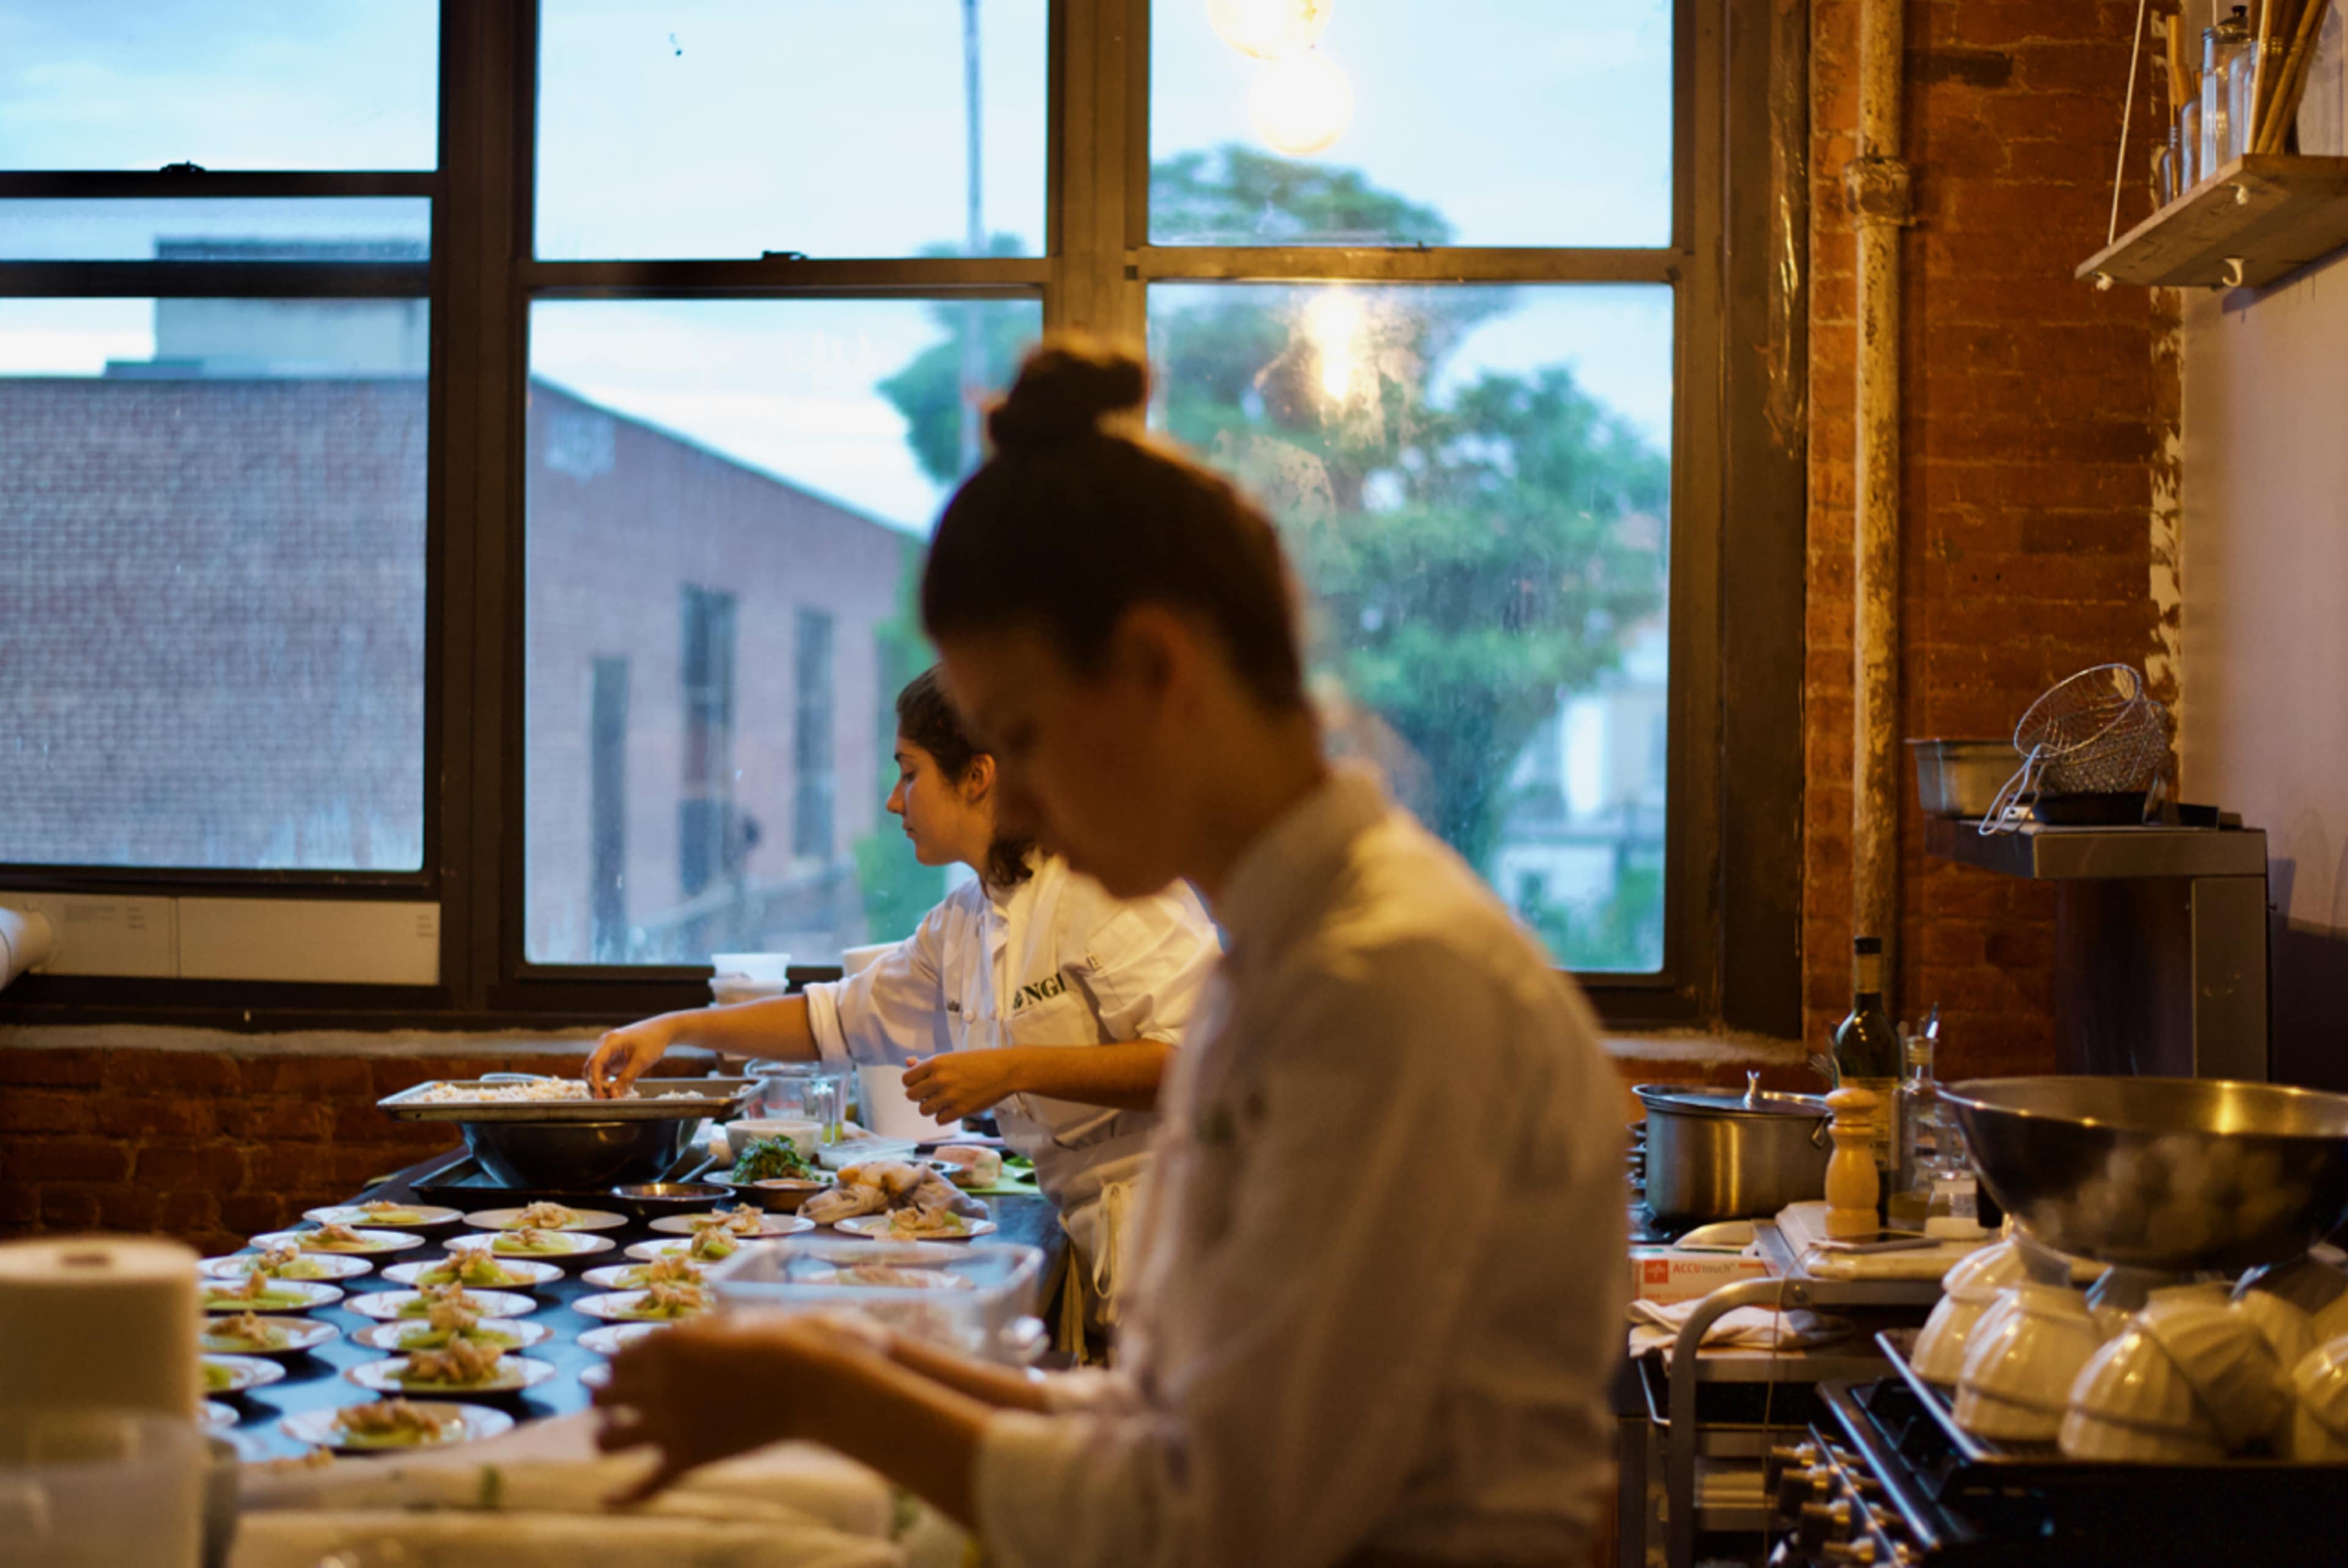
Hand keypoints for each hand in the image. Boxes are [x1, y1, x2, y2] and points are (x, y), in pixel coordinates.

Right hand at [586, 1019, 673, 1098]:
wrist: (662, 1029)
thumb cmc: (653, 1041)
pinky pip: (606, 1070)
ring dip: (601, 1083)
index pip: (595, 1062)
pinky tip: (616, 1091)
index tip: (600, 1095)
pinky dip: (608, 1081)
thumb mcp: (642, 1061)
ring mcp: (608, 1050)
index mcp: (610, 1041)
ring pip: (597, 1070)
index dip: (595, 1080)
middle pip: (592, 1066)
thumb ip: (626, 1078)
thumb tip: (613, 1095)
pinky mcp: (613, 1056)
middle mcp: (605, 1044)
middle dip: (595, 1083)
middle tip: (603, 1099)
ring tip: (610, 1097)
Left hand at [592, 1315, 870, 1501]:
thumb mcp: (723, 1323)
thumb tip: (660, 1344)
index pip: (615, 1362)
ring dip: (606, 1438)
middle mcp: (657, 1383)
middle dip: (605, 1400)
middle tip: (616, 1404)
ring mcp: (671, 1423)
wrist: (808, 1379)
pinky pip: (644, 1484)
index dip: (620, 1370)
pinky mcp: (690, 1457)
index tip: (629, 1375)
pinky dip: (623, 1496)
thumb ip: (686, 1335)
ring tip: (616, 1437)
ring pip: (607, 1440)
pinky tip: (607, 1500)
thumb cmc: (773, 1342)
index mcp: (663, 1346)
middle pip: (601, 1397)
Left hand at [902, 1051, 1021, 1121]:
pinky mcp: (961, 1110)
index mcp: (936, 1062)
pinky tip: (954, 1108)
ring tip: (944, 1101)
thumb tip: (908, 1062)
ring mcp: (950, 1096)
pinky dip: (944, 1116)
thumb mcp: (952, 1057)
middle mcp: (940, 1079)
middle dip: (919, 1096)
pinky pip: (939, 1120)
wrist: (1006, 1070)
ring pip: (923, 1110)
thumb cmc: (979, 1061)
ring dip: (931, 1107)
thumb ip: (927, 1063)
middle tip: (932, 1093)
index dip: (913, 1083)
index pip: (906, 1079)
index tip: (923, 1083)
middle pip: (911, 1096)